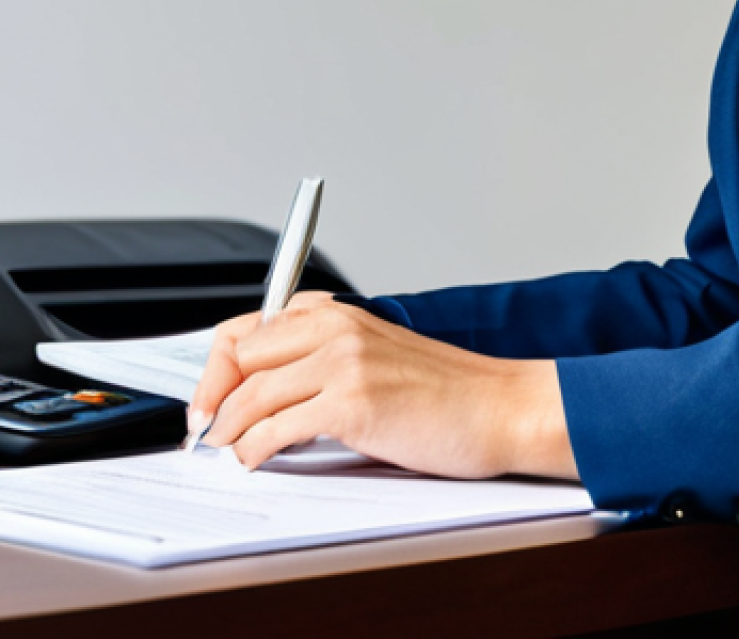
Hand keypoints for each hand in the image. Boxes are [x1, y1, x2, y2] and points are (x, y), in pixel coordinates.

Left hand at [190, 291, 578, 478]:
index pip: (250, 327)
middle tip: (205, 430)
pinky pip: (275, 428)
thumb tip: (265, 391)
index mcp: (339, 312)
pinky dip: (253, 449)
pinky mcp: (354, 403)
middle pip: (239, 354)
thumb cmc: (446, 390)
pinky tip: (256, 458)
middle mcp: (337, 328)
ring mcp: (345, 362)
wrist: (499, 406)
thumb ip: (324, 359)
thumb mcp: (377, 355)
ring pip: (250, 394)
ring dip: (227, 429)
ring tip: (228, 449)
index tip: (207, 396)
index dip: (217, 366)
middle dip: (211, 396)